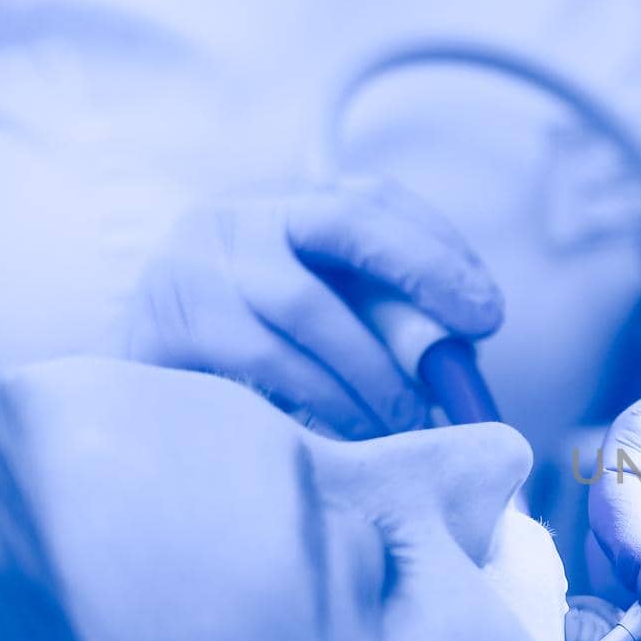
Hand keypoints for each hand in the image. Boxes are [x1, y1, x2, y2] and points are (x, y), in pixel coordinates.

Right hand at [126, 178, 501, 438]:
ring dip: (372, 374)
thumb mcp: (334, 327)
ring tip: (407, 425)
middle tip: (455, 366)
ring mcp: (195, 265)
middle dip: (419, 283)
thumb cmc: (268, 367)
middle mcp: (239, 217)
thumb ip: (393, 325)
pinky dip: (318, 405)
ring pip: (306, 307)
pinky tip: (350, 439)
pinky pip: (259, 364)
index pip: (375, 202)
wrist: (153, 401)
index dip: (439, 253)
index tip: (487, 317)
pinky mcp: (163, 324)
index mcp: (290, 207)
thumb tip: (462, 358)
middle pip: (345, 225)